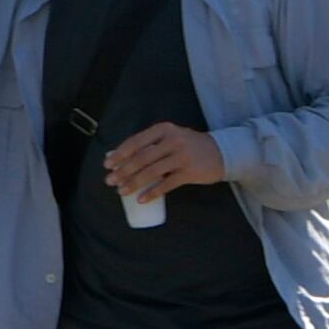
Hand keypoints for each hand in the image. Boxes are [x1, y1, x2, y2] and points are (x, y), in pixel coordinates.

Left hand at [104, 123, 226, 203]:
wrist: (221, 152)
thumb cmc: (189, 146)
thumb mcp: (171, 137)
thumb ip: (151, 144)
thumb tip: (122, 159)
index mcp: (164, 129)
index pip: (136, 141)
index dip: (120, 153)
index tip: (107, 164)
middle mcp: (172, 140)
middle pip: (141, 158)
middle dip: (123, 171)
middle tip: (110, 181)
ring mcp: (182, 156)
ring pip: (151, 172)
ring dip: (133, 183)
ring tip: (121, 191)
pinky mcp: (189, 172)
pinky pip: (166, 184)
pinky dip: (152, 193)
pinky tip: (141, 199)